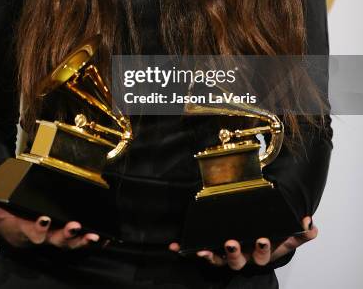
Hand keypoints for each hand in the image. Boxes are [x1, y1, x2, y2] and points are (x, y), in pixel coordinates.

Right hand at [0, 183, 101, 249]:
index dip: (38, 228)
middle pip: (54, 240)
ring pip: (68, 242)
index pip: (31, 232)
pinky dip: (91, 240)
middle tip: (74, 226)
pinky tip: (102, 237)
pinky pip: (78, 239)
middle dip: (65, 235)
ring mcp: (54, 235)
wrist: (10, 221)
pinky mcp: (63, 233)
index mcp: (24, 230)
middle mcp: (41, 236)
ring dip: (81, 240)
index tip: (44, 218)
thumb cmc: (4, 214)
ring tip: (92, 236)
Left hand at [168, 216, 317, 269]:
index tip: (262, 238)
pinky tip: (174, 247)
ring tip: (203, 250)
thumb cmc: (271, 237)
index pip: (264, 254)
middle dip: (234, 253)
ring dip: (211, 255)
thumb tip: (310, 225)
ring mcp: (226, 255)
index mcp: (261, 252)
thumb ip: (300, 232)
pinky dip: (186, 250)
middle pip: (238, 260)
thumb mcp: (287, 236)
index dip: (262, 248)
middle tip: (231, 241)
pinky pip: (199, 251)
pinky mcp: (212, 251)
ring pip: (218, 259)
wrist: (256, 240)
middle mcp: (243, 256)